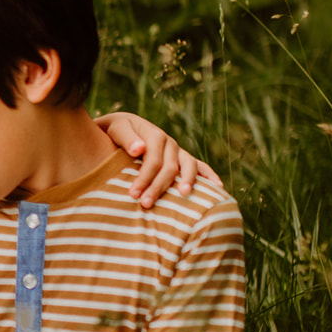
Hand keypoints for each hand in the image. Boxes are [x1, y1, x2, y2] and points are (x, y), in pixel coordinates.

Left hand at [95, 112, 221, 208]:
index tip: (132, 195)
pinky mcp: (181, 157)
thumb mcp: (115, 128)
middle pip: (169, 167)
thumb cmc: (113, 131)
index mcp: (153, 135)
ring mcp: (177, 150)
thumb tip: (139, 150)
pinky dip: (209, 175)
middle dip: (158, 187)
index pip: (152, 160)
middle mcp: (169, 142)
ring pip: (187, 166)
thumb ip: (126, 138)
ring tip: (183, 196)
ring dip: (187, 181)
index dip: (144, 178)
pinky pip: (199, 165)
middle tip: (145, 204)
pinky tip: (218, 187)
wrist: (119, 126)